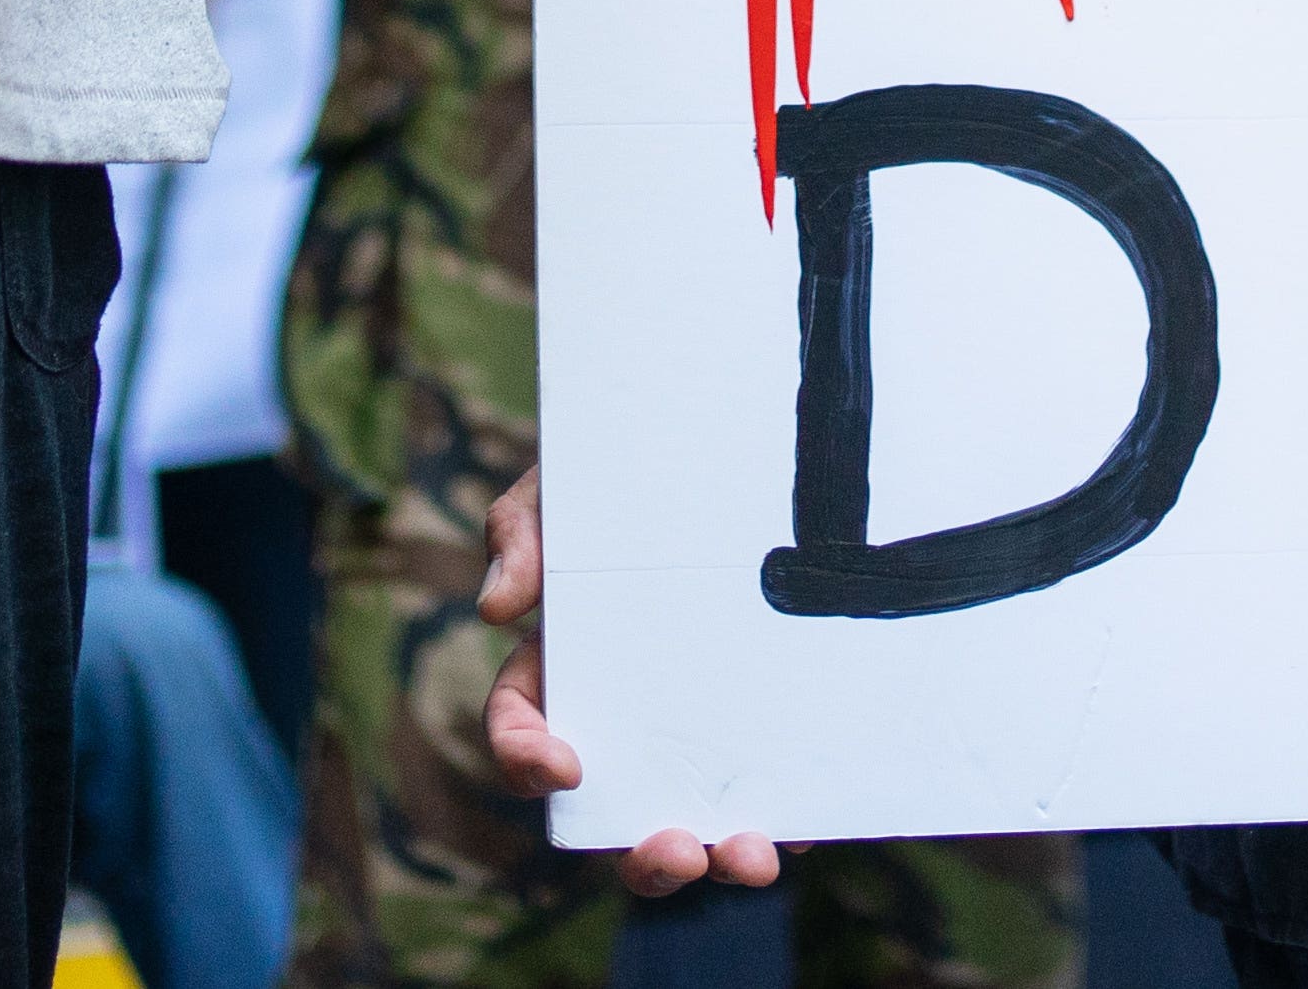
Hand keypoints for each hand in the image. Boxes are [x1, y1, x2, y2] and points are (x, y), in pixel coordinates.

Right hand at [476, 467, 784, 893]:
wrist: (719, 449)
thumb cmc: (620, 476)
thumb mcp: (563, 486)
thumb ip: (520, 530)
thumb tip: (499, 606)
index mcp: (559, 669)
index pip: (521, 728)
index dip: (525, 758)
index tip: (565, 766)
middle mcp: (624, 719)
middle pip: (612, 814)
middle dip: (638, 853)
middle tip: (675, 848)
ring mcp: (696, 728)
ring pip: (693, 819)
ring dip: (717, 858)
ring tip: (752, 857)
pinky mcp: (762, 726)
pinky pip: (770, 790)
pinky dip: (786, 819)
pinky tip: (808, 823)